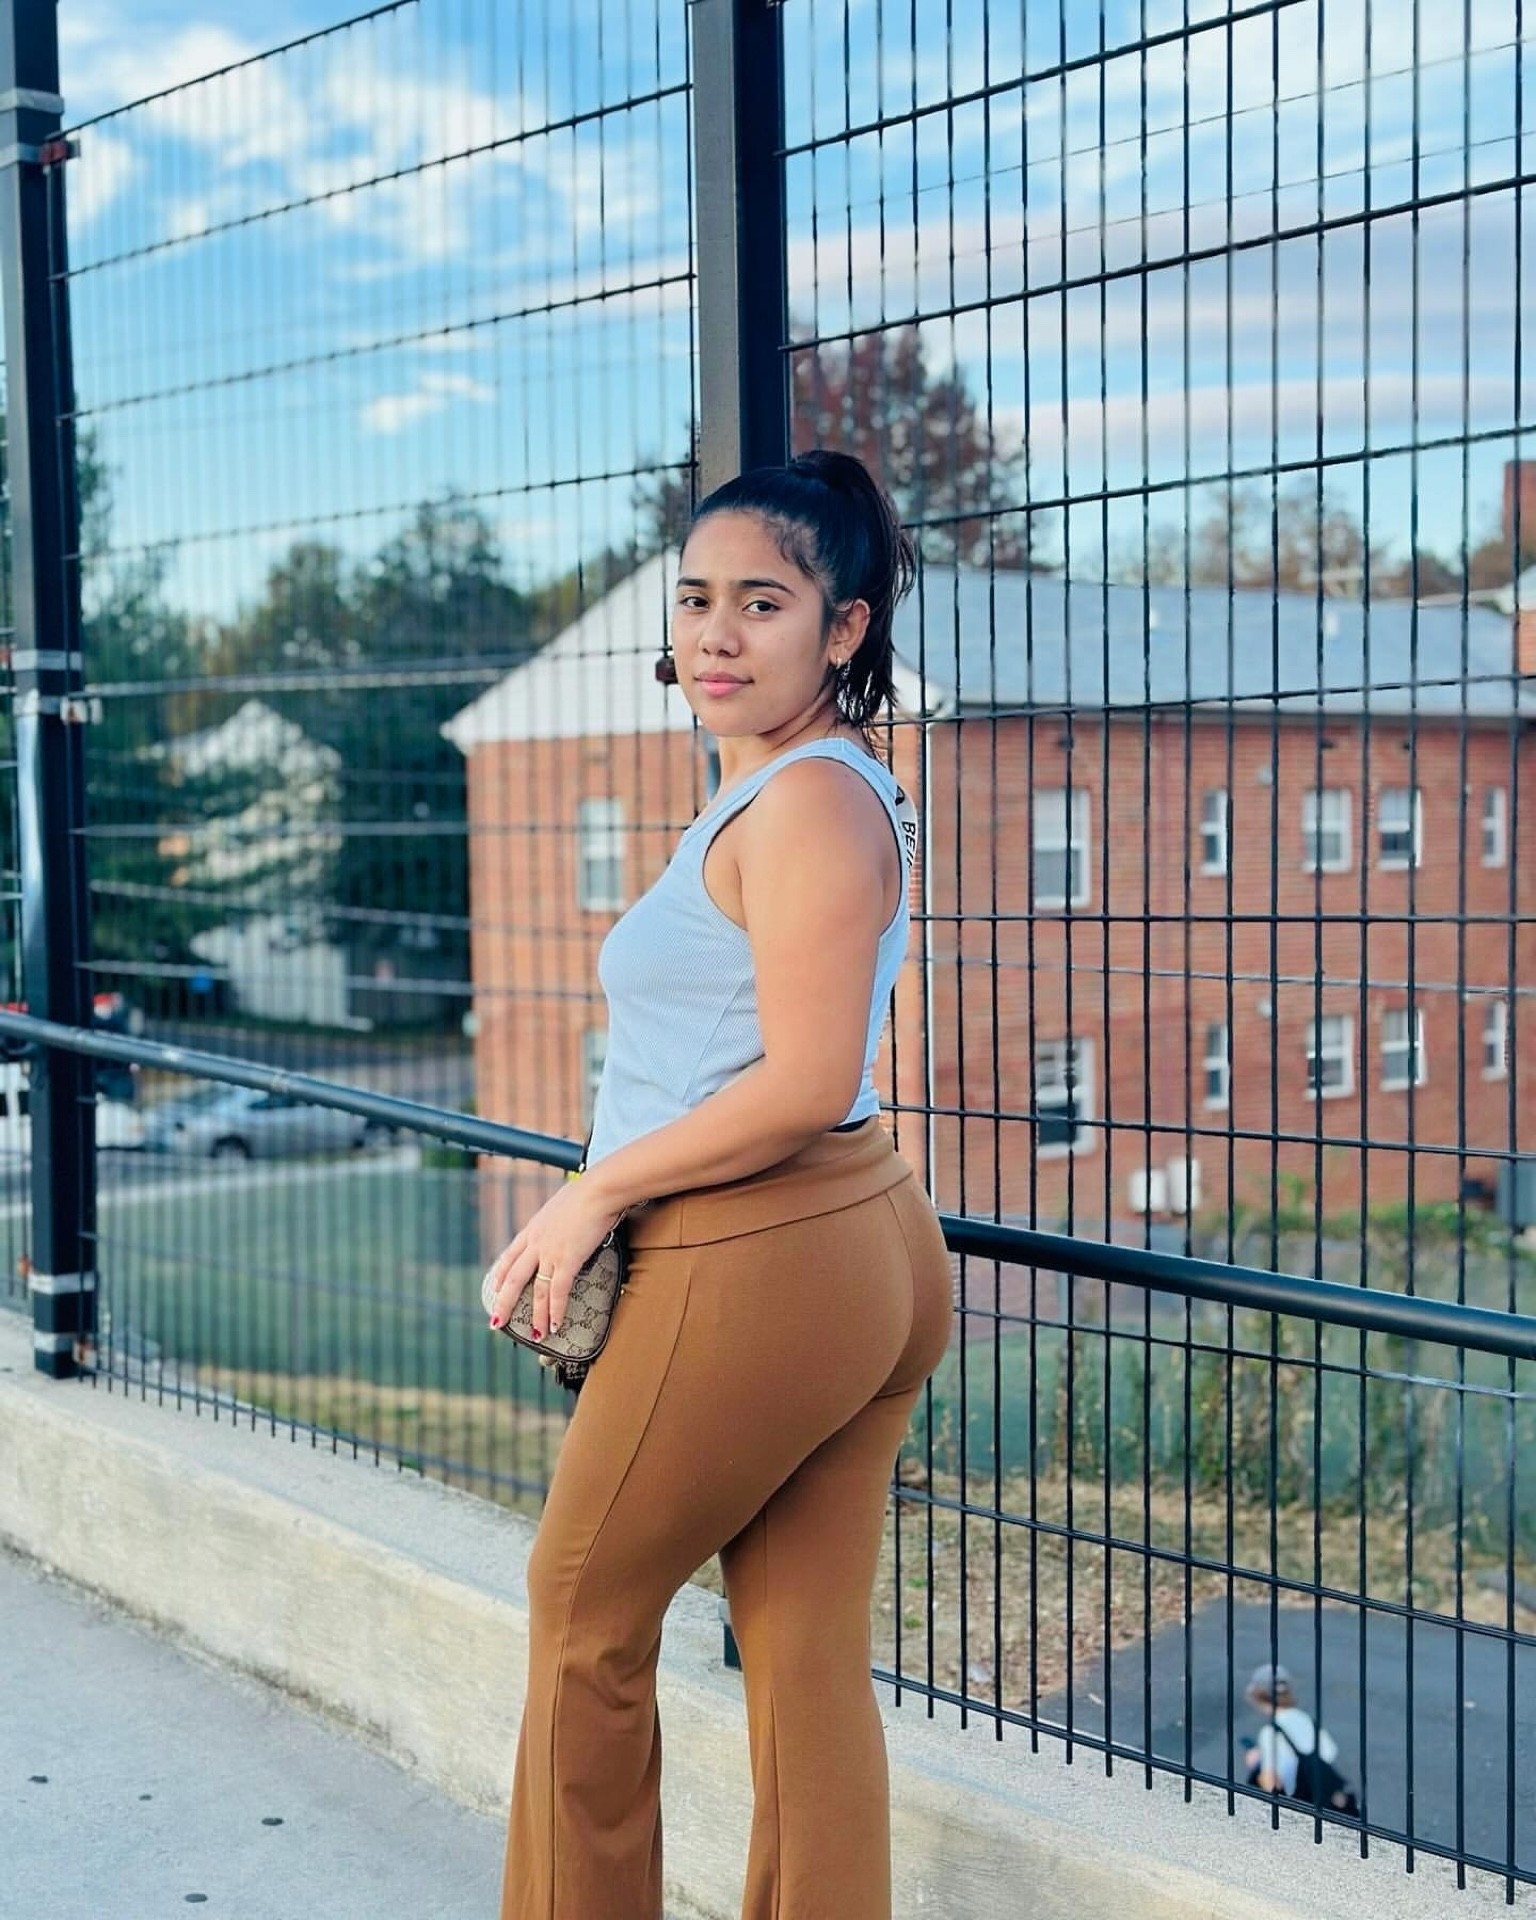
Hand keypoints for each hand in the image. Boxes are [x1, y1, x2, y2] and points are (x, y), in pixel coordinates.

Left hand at [484, 1176, 621, 1339]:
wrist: (598, 1190)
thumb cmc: (587, 1192)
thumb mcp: (562, 1204)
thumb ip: (558, 1218)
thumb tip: (566, 1222)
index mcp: (533, 1228)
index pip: (509, 1256)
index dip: (500, 1274)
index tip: (494, 1288)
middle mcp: (536, 1243)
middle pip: (513, 1279)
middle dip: (504, 1304)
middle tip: (496, 1322)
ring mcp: (550, 1252)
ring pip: (536, 1291)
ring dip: (536, 1315)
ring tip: (535, 1335)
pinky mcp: (567, 1260)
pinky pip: (558, 1292)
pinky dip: (556, 1311)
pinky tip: (555, 1325)